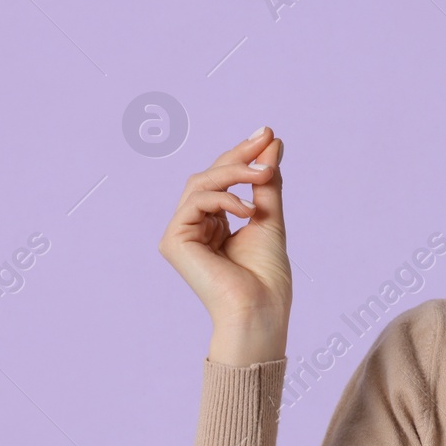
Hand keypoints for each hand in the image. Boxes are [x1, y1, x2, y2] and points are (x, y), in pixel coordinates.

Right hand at [157, 127, 290, 340]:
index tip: (269, 135)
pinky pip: (195, 202)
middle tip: (265, 137)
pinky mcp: (173, 241)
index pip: (224, 181)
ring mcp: (181, 234)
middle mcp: (194, 227)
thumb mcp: (269, 218)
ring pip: (200, 184)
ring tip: (263, 174)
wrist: (260, 310)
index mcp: (214, 225)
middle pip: (209, 177)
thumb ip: (266, 183)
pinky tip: (248, 210)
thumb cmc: (266, 277)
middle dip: (239, 155)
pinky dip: (224, 199)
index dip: (243, 156)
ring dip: (234, 173)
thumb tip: (272, 144)